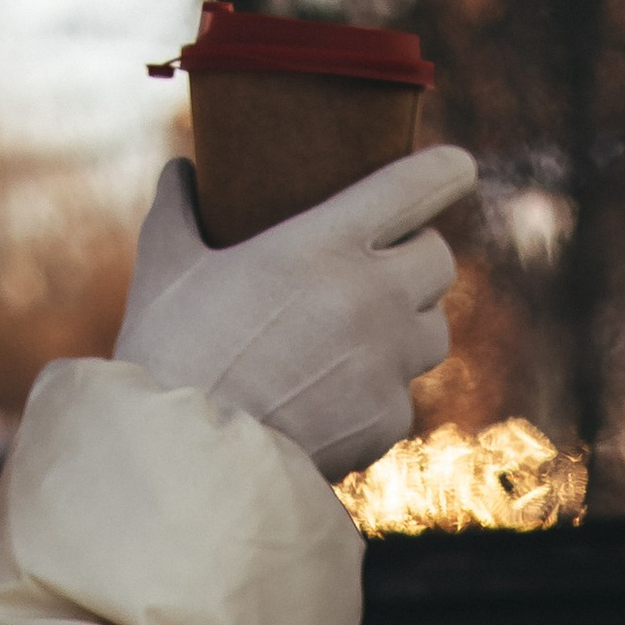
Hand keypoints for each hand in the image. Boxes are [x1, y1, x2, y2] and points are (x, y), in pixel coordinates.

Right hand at [115, 144, 477, 480]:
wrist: (190, 458)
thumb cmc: (171, 352)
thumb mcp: (166, 265)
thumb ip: (179, 209)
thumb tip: (182, 169)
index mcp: (326, 243)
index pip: (416, 188)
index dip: (446, 171)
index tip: (459, 166)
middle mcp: (372, 298)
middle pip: (440, 262)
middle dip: (419, 258)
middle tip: (390, 263)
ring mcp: (387, 364)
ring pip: (434, 332)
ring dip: (410, 326)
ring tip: (366, 332)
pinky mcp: (389, 421)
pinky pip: (403, 394)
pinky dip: (378, 393)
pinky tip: (336, 397)